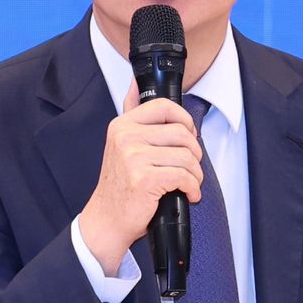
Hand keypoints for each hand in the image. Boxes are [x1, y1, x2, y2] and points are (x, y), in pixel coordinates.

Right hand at [79, 80, 202, 275]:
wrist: (106, 220)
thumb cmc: (120, 185)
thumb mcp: (121, 144)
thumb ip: (131, 113)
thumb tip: (134, 83)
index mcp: (122, 125)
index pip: (164, 107)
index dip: (185, 120)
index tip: (188, 135)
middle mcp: (125, 137)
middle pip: (182, 133)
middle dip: (195, 152)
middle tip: (191, 166)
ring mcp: (133, 157)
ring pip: (186, 156)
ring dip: (196, 173)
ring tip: (189, 182)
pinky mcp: (144, 179)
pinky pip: (184, 176)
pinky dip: (193, 188)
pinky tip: (188, 194)